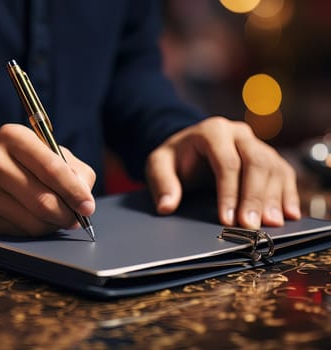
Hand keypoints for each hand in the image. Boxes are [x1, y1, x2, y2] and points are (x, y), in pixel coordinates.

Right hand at [0, 124, 95, 235]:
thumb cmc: (19, 161)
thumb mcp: (46, 152)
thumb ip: (73, 170)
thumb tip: (84, 200)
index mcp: (14, 137)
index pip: (51, 167)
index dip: (74, 191)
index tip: (88, 207)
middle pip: (41, 199)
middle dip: (66, 215)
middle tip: (76, 220)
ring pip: (31, 220)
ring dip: (52, 225)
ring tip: (57, 218)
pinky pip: (18, 231)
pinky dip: (35, 229)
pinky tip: (35, 220)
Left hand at [145, 116, 300, 227]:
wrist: (189, 146)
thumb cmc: (175, 158)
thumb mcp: (159, 164)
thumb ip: (162, 182)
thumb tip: (166, 206)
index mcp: (213, 131)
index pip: (227, 162)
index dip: (229, 192)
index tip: (227, 219)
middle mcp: (239, 134)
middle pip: (256, 162)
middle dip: (254, 197)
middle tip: (251, 226)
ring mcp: (257, 143)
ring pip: (273, 168)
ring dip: (273, 198)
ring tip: (270, 224)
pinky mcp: (268, 156)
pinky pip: (284, 173)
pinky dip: (288, 194)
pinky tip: (288, 214)